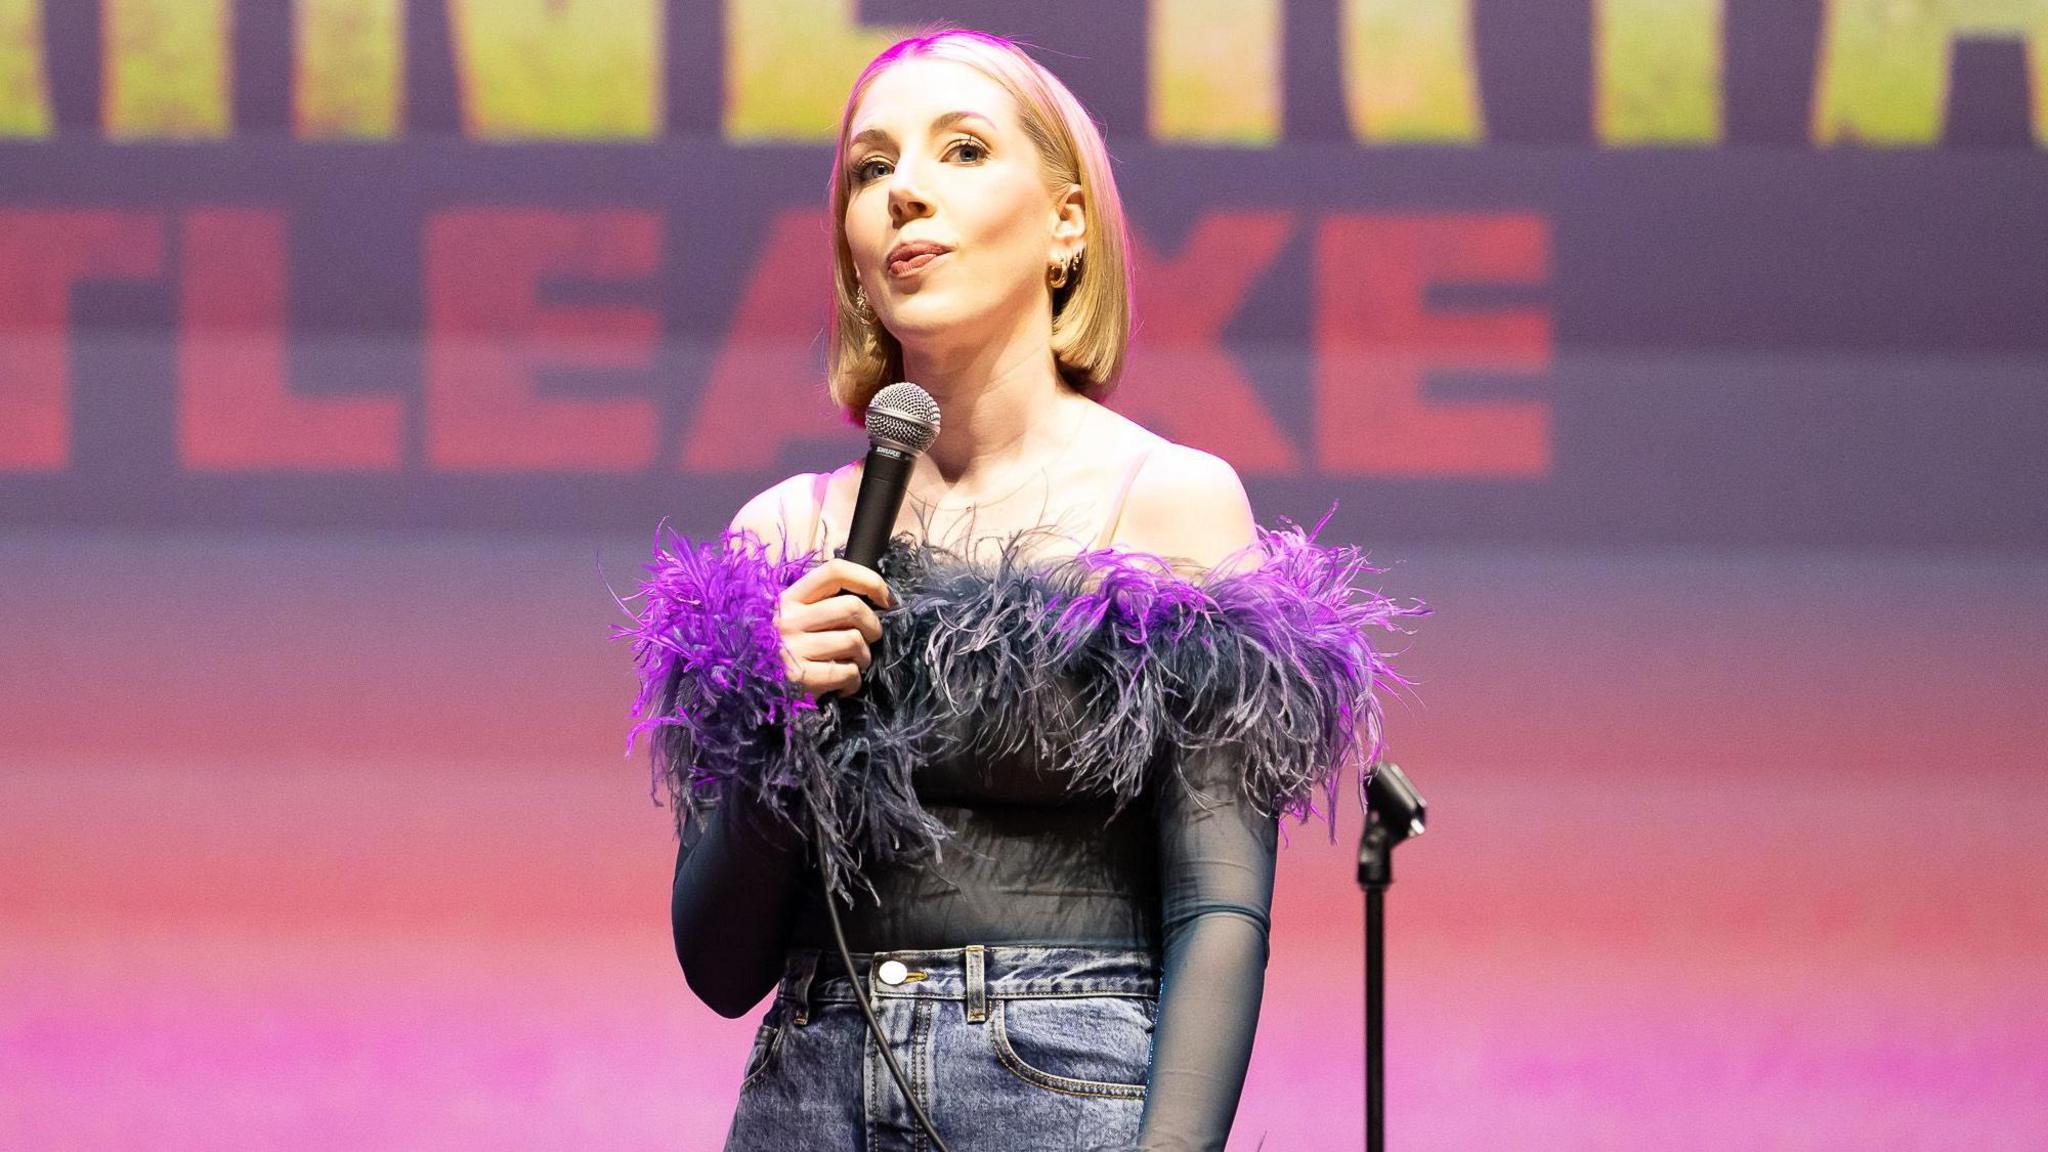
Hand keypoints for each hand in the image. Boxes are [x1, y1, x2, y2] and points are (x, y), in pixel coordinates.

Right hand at [775, 558, 894, 700]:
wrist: (755, 687)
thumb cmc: (788, 650)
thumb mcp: (797, 619)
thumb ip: (825, 605)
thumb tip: (875, 599)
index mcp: (790, 598)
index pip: (835, 571)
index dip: (869, 580)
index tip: (886, 599)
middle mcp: (788, 619)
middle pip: (852, 607)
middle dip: (873, 625)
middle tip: (870, 638)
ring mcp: (792, 648)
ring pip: (854, 641)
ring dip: (864, 657)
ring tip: (853, 663)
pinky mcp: (799, 677)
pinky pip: (847, 673)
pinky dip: (853, 681)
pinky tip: (843, 684)